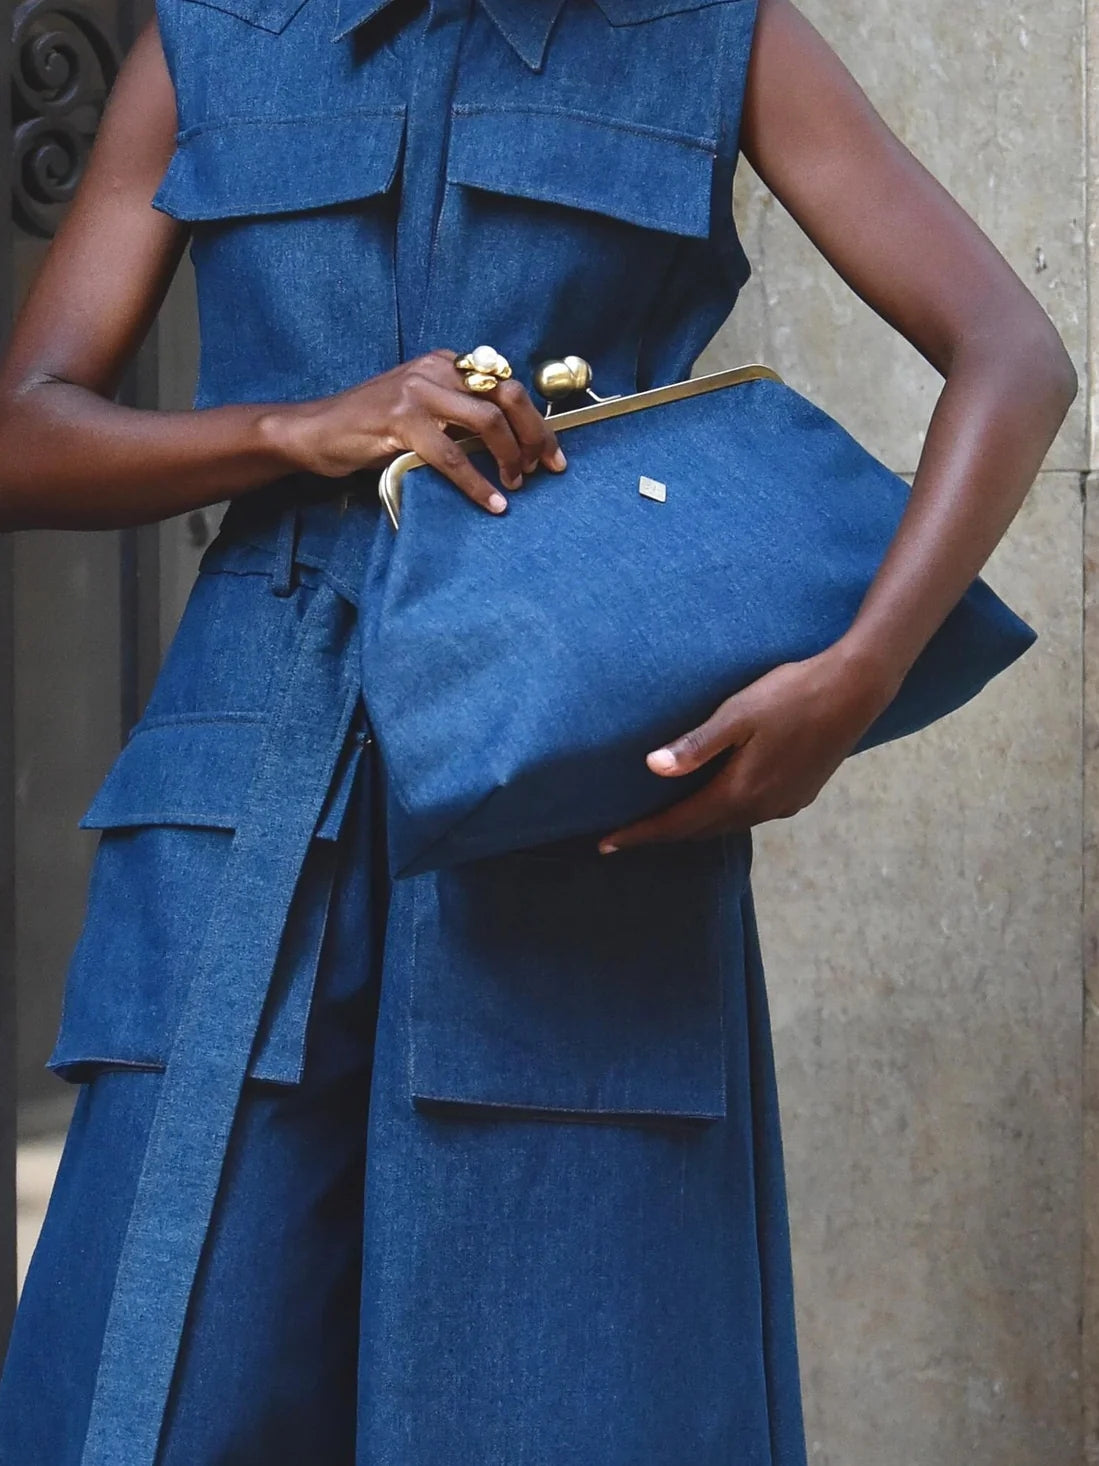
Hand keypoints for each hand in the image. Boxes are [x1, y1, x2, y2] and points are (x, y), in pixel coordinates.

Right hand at [261, 348, 566, 512]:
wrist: (314, 430)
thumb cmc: (370, 427)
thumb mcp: (420, 408)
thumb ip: (458, 413)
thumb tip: (509, 443)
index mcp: (445, 363)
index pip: (506, 385)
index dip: (536, 421)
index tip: (552, 453)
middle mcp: (436, 370)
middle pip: (507, 397)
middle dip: (535, 436)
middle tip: (547, 469)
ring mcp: (418, 394)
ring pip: (487, 423)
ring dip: (510, 458)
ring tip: (516, 486)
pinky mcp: (401, 422)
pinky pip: (453, 456)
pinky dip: (477, 484)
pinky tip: (491, 503)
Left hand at [597, 639, 903, 852]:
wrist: (856, 690)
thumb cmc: (793, 694)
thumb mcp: (738, 714)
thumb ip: (697, 744)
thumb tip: (653, 768)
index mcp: (739, 791)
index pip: (677, 823)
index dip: (640, 834)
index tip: (606, 843)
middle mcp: (760, 807)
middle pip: (699, 831)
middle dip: (660, 835)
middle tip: (624, 836)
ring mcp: (783, 804)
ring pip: (725, 825)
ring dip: (692, 827)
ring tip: (662, 822)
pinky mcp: (799, 795)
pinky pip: (749, 815)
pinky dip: (722, 816)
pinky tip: (716, 803)